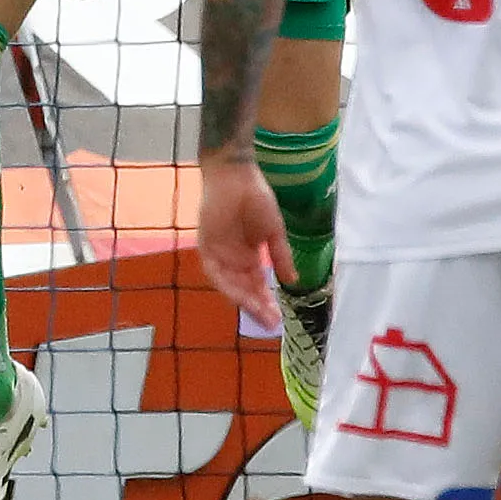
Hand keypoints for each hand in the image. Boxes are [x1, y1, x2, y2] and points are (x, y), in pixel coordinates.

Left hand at [196, 154, 291, 318]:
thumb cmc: (256, 198)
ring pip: (231, 286)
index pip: (257, 285)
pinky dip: (228, 285)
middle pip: (245, 290)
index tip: (278, 319)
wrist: (236, 175)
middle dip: (258, 307)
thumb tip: (293, 280)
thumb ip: (281, 256)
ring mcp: (219, 255)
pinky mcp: (207, 247)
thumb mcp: (274, 232)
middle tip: (272, 323)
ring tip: (261, 314)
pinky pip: (216, 273)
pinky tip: (242, 297)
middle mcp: (233, 260)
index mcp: (248, 256)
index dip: (267, 301)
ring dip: (245, 301)